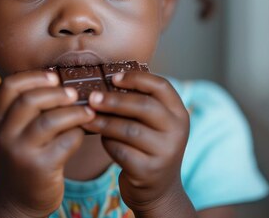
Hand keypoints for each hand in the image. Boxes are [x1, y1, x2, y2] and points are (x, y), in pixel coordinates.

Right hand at [0, 70, 94, 217]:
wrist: (16, 203)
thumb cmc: (22, 159)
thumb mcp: (12, 133)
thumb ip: (26, 111)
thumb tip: (61, 81)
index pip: (9, 86)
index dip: (33, 77)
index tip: (53, 76)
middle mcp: (4, 135)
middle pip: (30, 100)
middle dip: (57, 93)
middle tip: (75, 93)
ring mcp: (20, 152)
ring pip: (50, 120)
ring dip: (74, 112)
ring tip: (87, 112)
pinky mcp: (40, 168)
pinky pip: (66, 141)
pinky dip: (78, 133)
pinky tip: (82, 132)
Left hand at [81, 72, 189, 214]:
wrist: (159, 190)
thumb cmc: (149, 147)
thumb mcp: (155, 125)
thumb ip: (140, 104)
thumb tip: (105, 84)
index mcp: (179, 114)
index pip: (161, 86)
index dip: (137, 78)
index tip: (114, 77)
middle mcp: (177, 132)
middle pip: (144, 106)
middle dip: (114, 100)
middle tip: (92, 98)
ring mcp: (165, 153)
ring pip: (129, 129)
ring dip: (105, 122)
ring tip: (88, 118)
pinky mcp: (149, 171)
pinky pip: (121, 150)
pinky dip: (107, 142)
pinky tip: (102, 139)